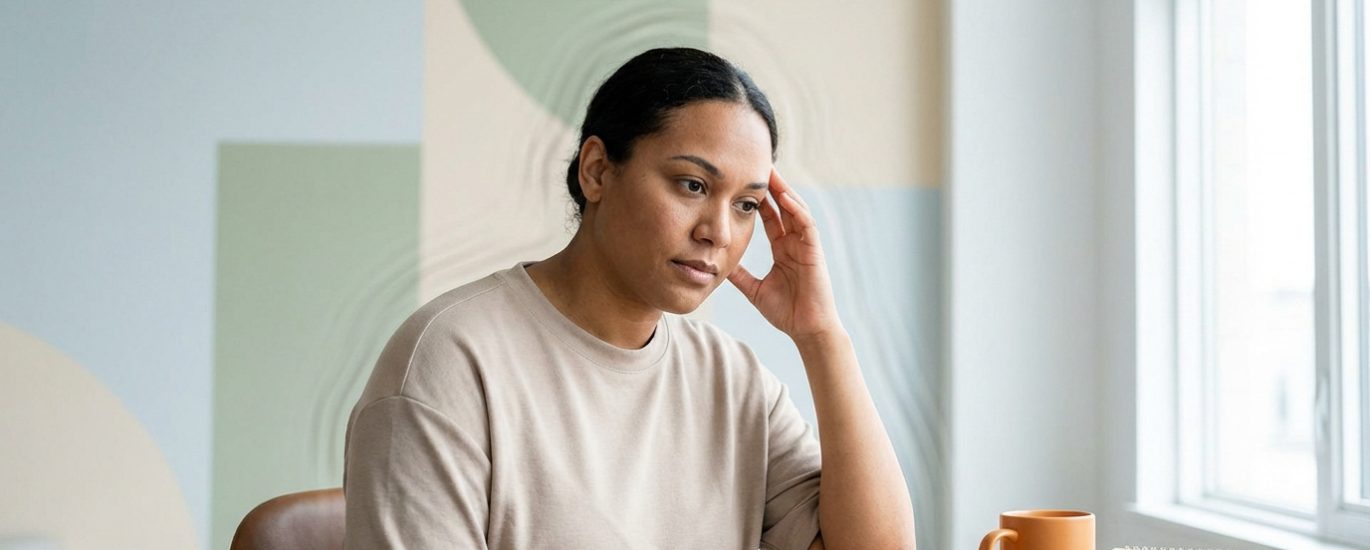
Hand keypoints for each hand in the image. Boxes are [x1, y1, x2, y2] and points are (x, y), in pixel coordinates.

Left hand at [727, 169, 843, 341]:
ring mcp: (806, 245)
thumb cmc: (786, 312)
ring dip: (784, 191)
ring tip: (771, 172)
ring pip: (796, 210)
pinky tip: (784, 197)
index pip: (770, 217)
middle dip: (771, 187)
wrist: (806, 330)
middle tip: (757, 165)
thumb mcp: (755, 289)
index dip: (758, 199)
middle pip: (783, 207)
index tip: (742, 182)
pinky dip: (796, 210)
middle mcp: (795, 243)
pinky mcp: (815, 251)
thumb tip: (717, 265)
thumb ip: (740, 275)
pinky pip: (806, 225)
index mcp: (782, 249)